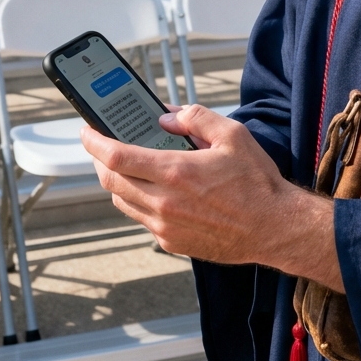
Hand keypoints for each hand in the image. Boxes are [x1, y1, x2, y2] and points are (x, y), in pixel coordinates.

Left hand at [81, 104, 342, 288]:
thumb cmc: (257, 183)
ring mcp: (164, 226)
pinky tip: (157, 189)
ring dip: (117, 181)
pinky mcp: (171, 242)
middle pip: (110, 180)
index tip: (87, 130)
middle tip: (104, 144)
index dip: (94, 141)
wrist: (273, 227)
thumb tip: (167, 117)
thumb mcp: (233, 135)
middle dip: (100, 160)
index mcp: (175, 172)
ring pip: (121, 201)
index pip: (116, 156)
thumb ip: (196, 119)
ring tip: (129, 165)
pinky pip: (142, 218)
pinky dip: (139, 200)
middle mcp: (163, 202)